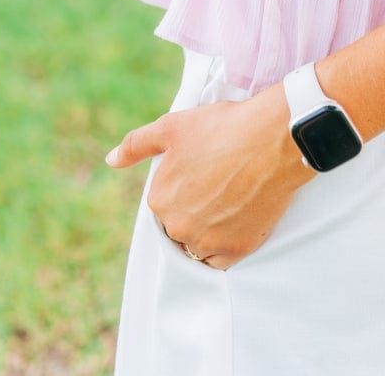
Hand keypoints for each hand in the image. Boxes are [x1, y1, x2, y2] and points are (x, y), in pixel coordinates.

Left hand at [105, 81, 312, 269]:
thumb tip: (110, 160)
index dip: (184, 184)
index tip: (204, 169)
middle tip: (220, 180)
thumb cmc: (223, 127)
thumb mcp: (173, 126)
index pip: (164, 202)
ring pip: (199, 244)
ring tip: (232, 197)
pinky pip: (221, 260)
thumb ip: (136, 145)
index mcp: (160, 199)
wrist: (274, 137)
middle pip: (181, 224)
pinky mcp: (237, 250)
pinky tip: (238, 219)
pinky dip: (226, 244)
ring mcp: (208, 242)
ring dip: (209, 228)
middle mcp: (179, 227)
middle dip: (195, 208)